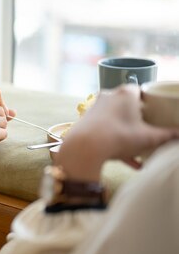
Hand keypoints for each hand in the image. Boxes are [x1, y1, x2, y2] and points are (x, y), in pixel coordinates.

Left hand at [55, 84, 178, 181]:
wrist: (84, 148)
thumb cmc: (119, 137)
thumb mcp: (149, 137)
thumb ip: (168, 135)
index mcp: (126, 94)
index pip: (140, 90)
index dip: (150, 100)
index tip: (157, 109)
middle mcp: (108, 97)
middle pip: (128, 105)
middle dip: (140, 119)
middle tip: (150, 128)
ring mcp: (96, 109)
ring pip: (117, 121)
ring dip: (130, 135)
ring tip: (142, 151)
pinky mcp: (87, 123)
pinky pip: (106, 131)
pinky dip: (118, 144)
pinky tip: (132, 163)